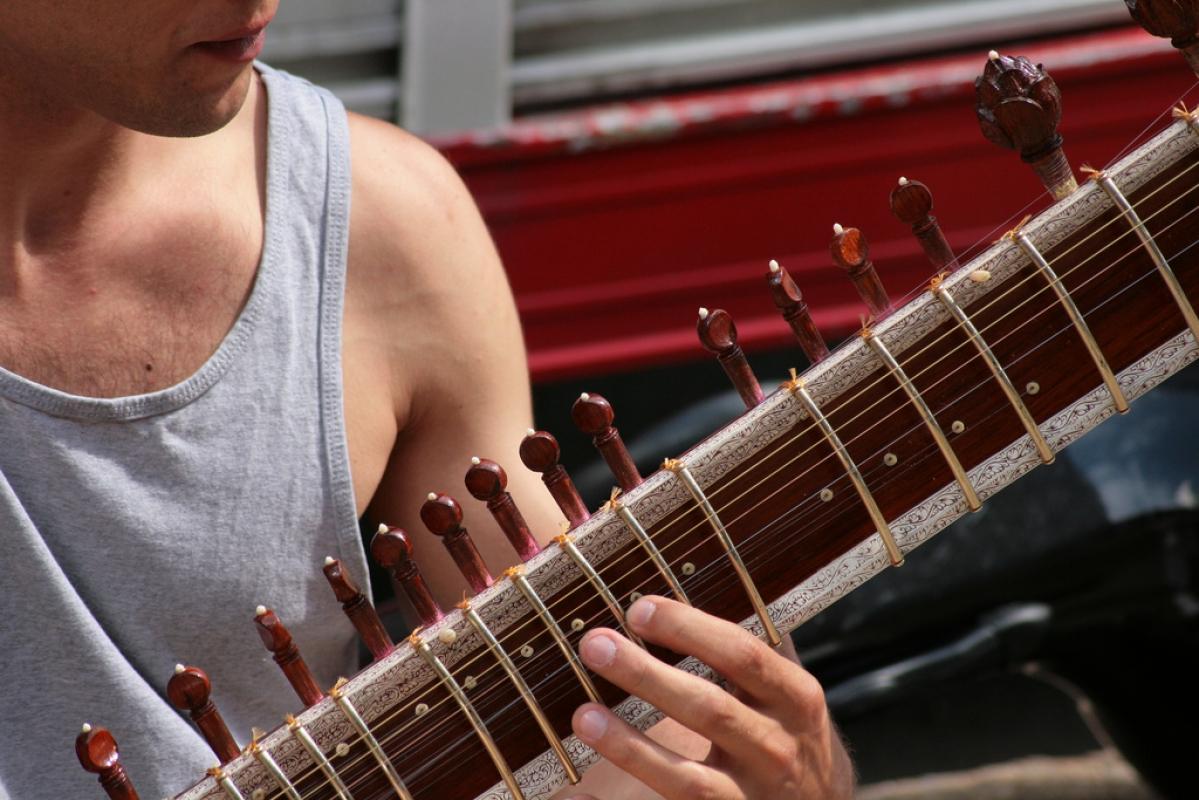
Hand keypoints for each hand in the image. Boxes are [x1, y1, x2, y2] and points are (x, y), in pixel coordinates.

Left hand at [564, 596, 853, 799]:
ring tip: (583, 716)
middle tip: (595, 645)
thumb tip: (710, 571)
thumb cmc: (789, 732)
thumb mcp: (787, 688)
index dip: (690, 630)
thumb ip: (754, 641)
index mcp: (794, 698)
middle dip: (648, 677)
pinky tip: (578, 793)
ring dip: (631, 747)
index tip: (639, 609)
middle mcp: (777, 749)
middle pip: (710, 710)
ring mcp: (751, 798)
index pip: (742, 656)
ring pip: (688, 779)